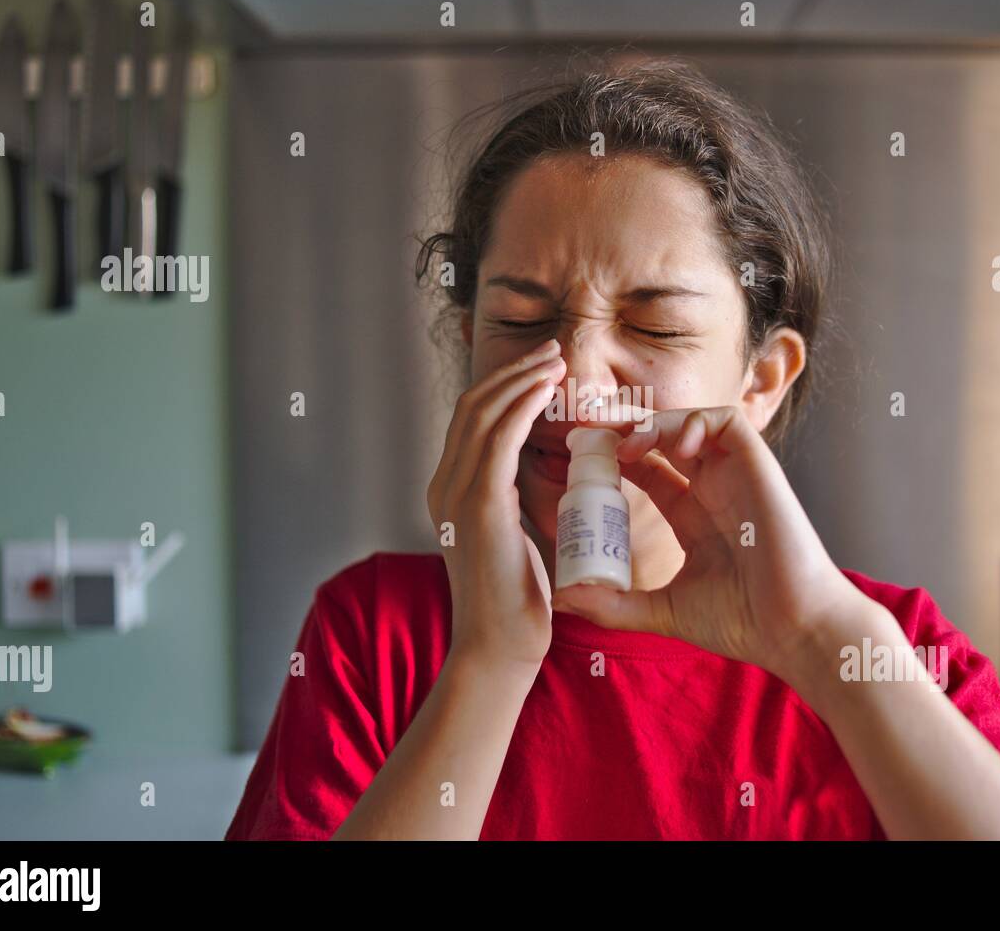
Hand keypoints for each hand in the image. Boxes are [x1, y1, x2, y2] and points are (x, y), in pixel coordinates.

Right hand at [427, 338, 567, 669]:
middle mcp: (444, 484)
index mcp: (450, 491)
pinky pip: (499, 439)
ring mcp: (456, 493)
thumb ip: (521, 504)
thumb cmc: (515, 602)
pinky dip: (522, 407)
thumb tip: (553, 478)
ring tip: (555, 361)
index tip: (542, 372)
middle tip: (552, 352)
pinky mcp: (479, 505)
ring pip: (483, 413)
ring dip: (521, 380)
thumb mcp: (515, 538)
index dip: (505, 389)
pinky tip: (547, 391)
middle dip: (514, 372)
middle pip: (473, 406)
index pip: (471, 421)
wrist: (498, 646)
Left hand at [550, 406, 876, 684]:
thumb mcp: (661, 611)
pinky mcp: (759, 466)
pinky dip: (695, 421)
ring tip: (628, 444)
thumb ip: (613, 604)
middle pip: (663, 439)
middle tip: (589, 435)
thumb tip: (561, 601)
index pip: (647, 471)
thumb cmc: (741, 622)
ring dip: (655, 423)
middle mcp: (713, 490)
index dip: (614, 459)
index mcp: (694, 517)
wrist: (792, 629)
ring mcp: (736, 476)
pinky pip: (726, 422)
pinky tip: (672, 445)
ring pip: (691, 423)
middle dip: (625, 430)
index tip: (577, 459)